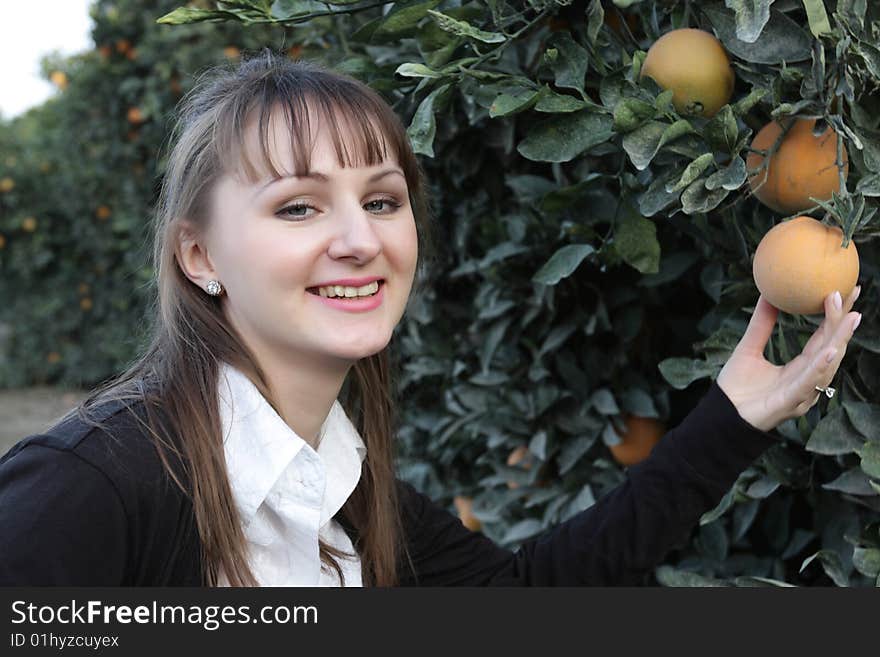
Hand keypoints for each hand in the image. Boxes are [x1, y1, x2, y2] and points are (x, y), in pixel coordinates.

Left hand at [716, 288, 861, 431]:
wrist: (721, 414)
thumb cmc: (735, 387)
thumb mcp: (748, 348)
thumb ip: (760, 324)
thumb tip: (767, 293)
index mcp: (800, 367)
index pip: (824, 338)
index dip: (836, 316)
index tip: (846, 290)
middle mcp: (807, 379)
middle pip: (832, 347)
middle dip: (844, 322)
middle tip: (851, 293)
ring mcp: (802, 392)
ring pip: (828, 364)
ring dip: (839, 340)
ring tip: (851, 316)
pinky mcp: (790, 402)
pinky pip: (809, 383)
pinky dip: (821, 367)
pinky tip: (830, 350)